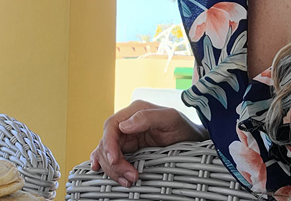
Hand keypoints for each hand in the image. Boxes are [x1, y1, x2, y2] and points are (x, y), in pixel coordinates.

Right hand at [90, 100, 208, 185]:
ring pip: (107, 152)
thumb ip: (148, 117)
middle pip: (107, 142)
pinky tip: (99, 170)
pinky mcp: (129, 148)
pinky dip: (104, 164)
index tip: (114, 160)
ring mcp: (127, 135)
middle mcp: (128, 122)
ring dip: (113, 169)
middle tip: (129, 176)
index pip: (112, 125)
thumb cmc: (182, 127)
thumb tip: (124, 125)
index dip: (109, 144)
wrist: (191, 140)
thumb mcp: (170, 118)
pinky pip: (110, 155)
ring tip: (128, 180)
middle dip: (114, 162)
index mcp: (135, 110)